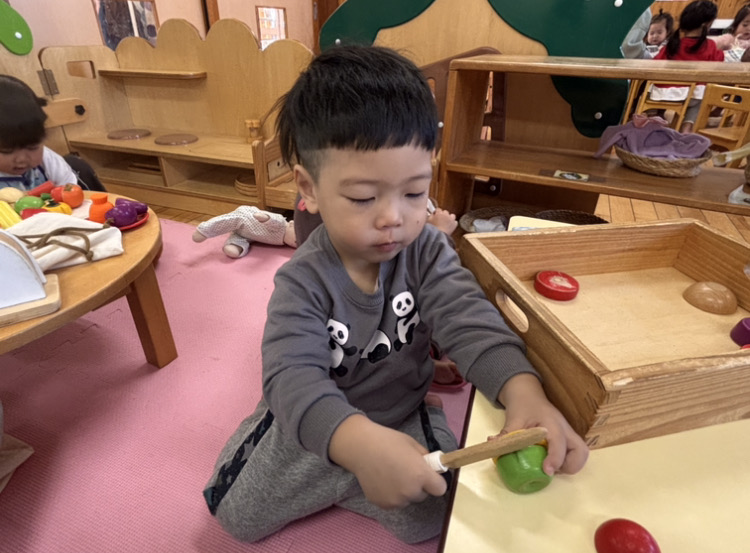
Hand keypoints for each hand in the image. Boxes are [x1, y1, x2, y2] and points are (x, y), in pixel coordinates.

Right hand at [329, 414, 447, 508]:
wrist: (360, 447)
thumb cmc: (388, 441)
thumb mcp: (412, 444)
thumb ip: (425, 458)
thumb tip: (432, 467)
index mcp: (421, 475)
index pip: (440, 489)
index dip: (436, 481)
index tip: (429, 475)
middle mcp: (410, 491)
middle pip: (423, 495)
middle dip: (419, 485)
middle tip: (406, 471)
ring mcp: (395, 500)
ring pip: (408, 499)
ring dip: (405, 491)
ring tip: (392, 475)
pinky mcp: (383, 504)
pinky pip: (394, 502)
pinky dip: (391, 494)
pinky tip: (382, 480)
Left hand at [495, 373, 587, 475]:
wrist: (528, 393)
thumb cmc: (522, 405)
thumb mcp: (513, 419)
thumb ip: (506, 435)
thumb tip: (493, 446)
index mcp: (552, 423)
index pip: (559, 442)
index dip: (555, 459)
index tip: (547, 471)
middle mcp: (565, 429)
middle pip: (581, 451)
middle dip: (569, 466)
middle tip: (550, 469)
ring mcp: (568, 433)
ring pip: (581, 453)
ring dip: (569, 465)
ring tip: (550, 467)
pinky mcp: (567, 438)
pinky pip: (574, 453)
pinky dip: (566, 462)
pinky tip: (550, 462)